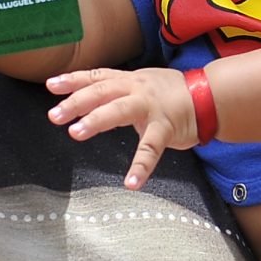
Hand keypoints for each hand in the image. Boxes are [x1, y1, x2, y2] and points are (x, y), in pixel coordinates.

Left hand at [47, 66, 195, 189]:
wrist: (209, 97)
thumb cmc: (172, 93)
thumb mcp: (142, 83)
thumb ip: (118, 90)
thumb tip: (88, 98)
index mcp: (129, 80)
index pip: (96, 77)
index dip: (73, 80)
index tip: (50, 85)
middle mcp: (136, 89)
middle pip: (101, 92)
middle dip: (76, 102)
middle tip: (54, 115)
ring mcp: (151, 108)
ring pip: (120, 111)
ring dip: (97, 120)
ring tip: (76, 133)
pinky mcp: (166, 128)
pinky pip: (151, 149)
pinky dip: (141, 167)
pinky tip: (131, 183)